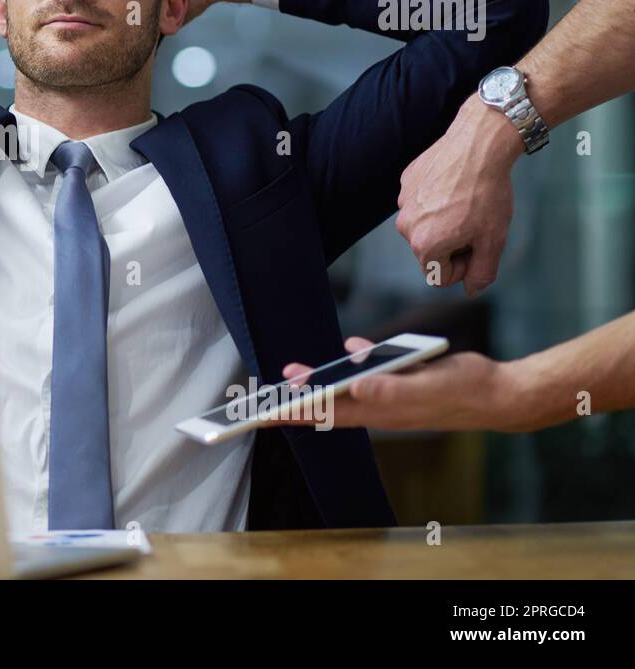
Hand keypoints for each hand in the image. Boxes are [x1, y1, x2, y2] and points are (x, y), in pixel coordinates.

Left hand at [275, 337, 531, 431]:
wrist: (498, 392)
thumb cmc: (463, 391)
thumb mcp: (425, 388)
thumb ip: (391, 390)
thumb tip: (358, 388)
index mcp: (379, 410)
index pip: (326, 414)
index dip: (294, 414)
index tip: (265, 417)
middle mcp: (381, 405)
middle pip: (328, 404)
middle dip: (296, 400)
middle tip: (264, 397)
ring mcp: (392, 394)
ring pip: (346, 389)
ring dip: (320, 382)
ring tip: (294, 374)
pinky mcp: (405, 379)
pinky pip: (375, 371)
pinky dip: (360, 359)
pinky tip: (353, 346)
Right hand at [396, 95, 523, 295]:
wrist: (478, 144)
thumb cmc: (488, 193)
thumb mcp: (493, 240)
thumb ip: (481, 273)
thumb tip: (470, 290)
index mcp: (425, 246)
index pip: (439, 277)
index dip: (464, 267)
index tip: (479, 245)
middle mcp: (406, 227)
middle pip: (430, 252)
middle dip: (452, 244)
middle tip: (476, 222)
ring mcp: (403, 203)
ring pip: (425, 226)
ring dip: (444, 222)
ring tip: (466, 201)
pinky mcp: (406, 182)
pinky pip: (421, 202)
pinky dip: (437, 200)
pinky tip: (455, 185)